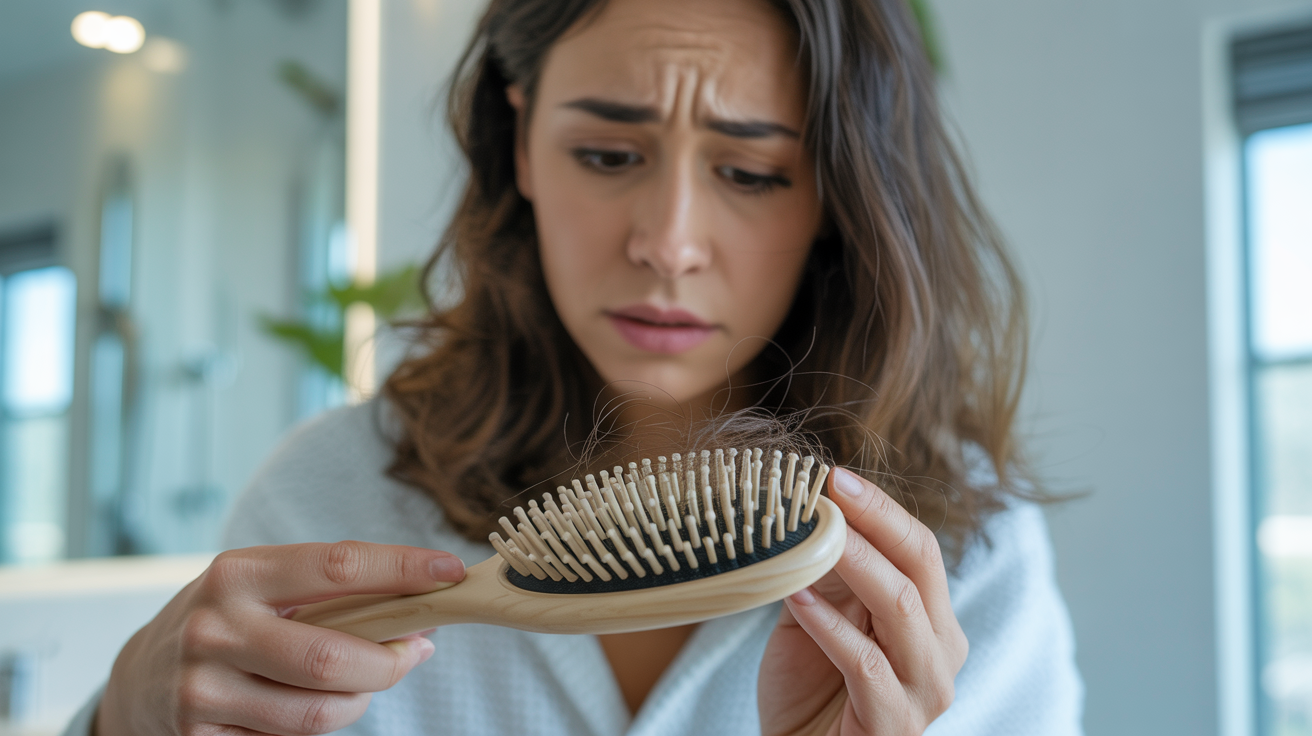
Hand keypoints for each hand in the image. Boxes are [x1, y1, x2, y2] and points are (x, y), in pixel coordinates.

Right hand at [96, 541, 465, 735]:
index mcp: (238, 574)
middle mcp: (217, 628)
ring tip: (363, 680)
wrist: (138, 677)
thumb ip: (332, 594)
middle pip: (333, 657)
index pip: (338, 566)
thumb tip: (422, 615)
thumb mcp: (263, 587)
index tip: (450, 571)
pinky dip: (320, 726)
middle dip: (391, 661)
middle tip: (414, 651)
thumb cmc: (226, 620)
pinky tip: (310, 703)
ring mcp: (204, 688)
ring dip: (362, 699)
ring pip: (320, 712)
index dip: (403, 569)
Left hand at [758, 468, 967, 735]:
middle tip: (829, 489)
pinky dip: (830, 627)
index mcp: (931, 619)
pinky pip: (867, 665)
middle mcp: (941, 651)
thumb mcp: (819, 614)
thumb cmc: (810, 686)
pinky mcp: (895, 725)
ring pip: (900, 608)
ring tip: (812, 534)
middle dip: (874, 521)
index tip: (835, 475)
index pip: (919, 548)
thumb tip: (810, 504)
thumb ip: (825, 569)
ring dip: (854, 562)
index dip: (880, 509)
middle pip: (920, 567)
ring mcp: (925, 691)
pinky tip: (796, 599)